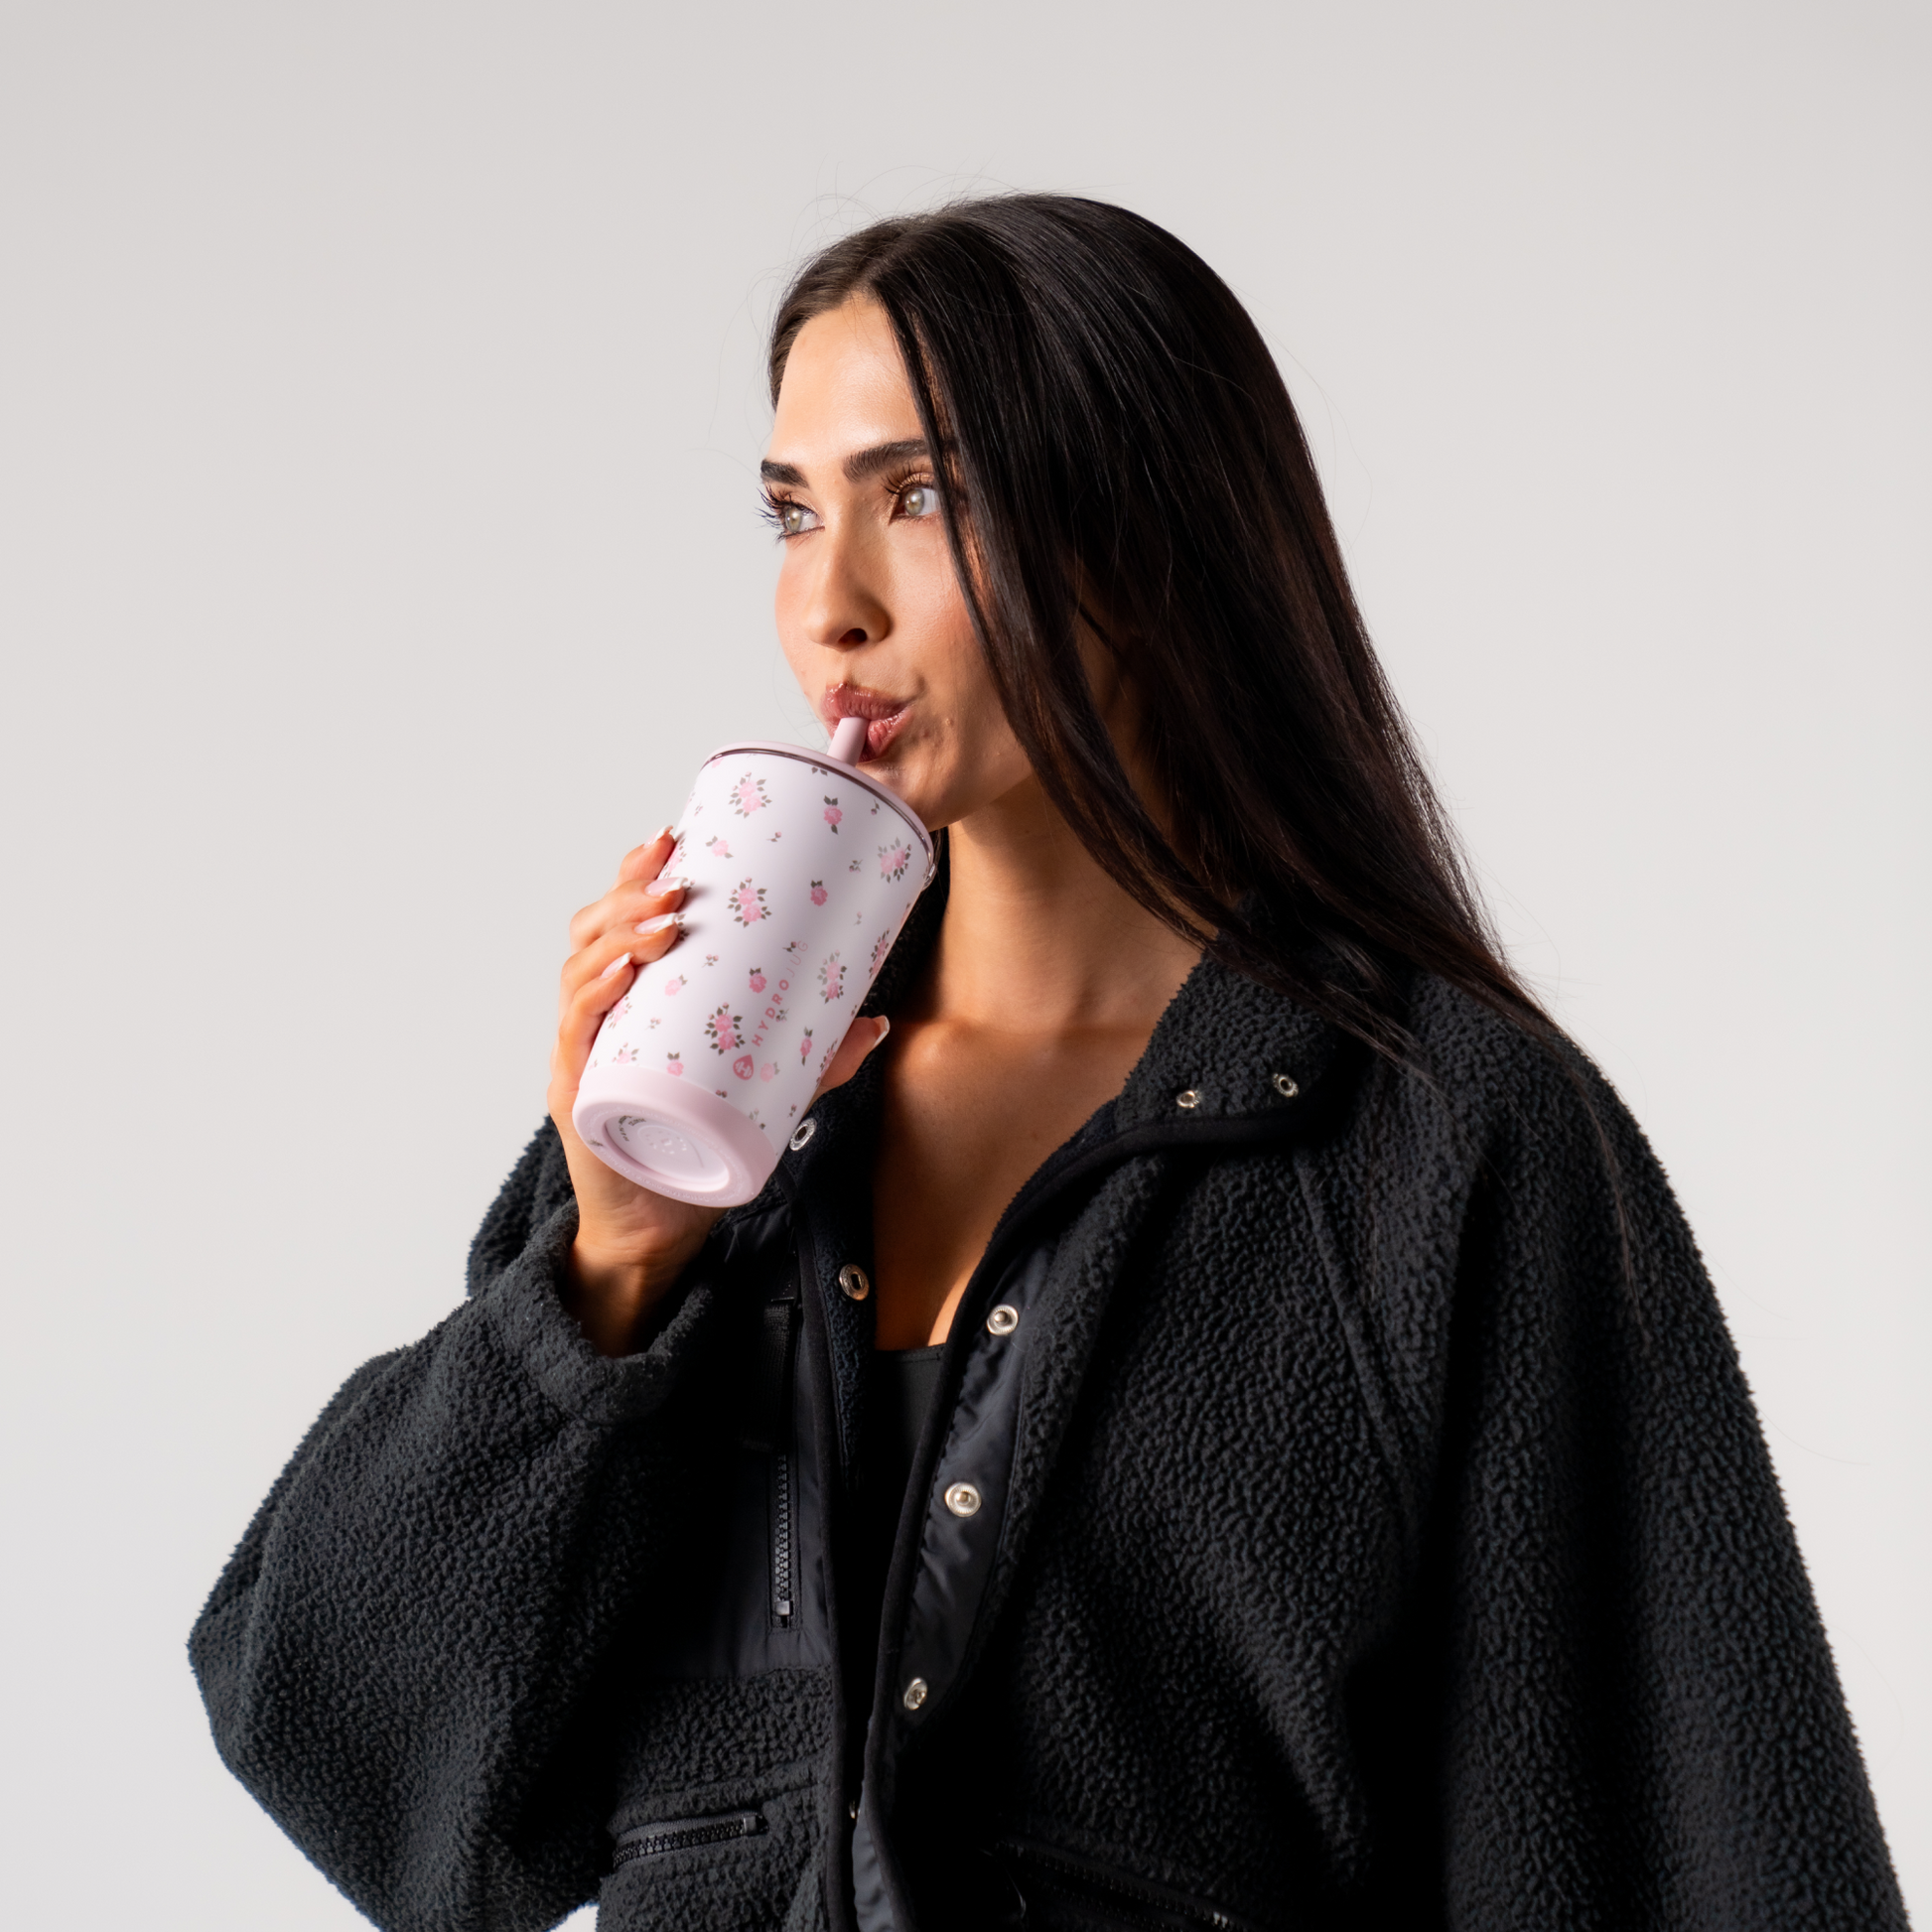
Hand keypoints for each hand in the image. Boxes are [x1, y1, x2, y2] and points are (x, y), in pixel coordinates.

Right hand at [547, 829, 889, 1354]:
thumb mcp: (766, 1091)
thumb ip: (817, 1058)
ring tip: (664, 919)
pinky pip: (575, 1034)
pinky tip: (620, 973)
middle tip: (679, 879)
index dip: (638, 871)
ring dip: (617, 934)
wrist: (659, 1227)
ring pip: (580, 972)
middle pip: (594, 931)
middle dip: (631, 893)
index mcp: (634, 1000)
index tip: (673, 834)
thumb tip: (877, 1020)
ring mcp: (583, 1053)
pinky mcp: (576, 1094)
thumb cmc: (697, 1146)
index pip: (622, 918)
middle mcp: (599, 1016)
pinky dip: (592, 997)